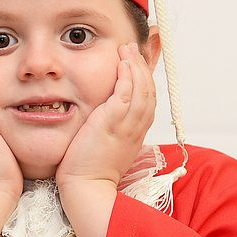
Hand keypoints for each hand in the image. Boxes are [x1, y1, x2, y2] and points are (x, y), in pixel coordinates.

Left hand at [55, 42, 156, 188]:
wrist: (87, 187)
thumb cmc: (91, 170)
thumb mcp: (109, 146)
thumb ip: (113, 130)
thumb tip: (108, 118)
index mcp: (137, 133)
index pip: (148, 101)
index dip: (145, 80)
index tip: (138, 64)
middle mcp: (136, 128)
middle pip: (149, 91)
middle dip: (143, 67)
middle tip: (135, 49)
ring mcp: (127, 125)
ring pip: (141, 90)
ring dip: (136, 66)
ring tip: (128, 49)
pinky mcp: (112, 123)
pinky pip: (126, 94)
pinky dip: (127, 76)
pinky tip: (123, 62)